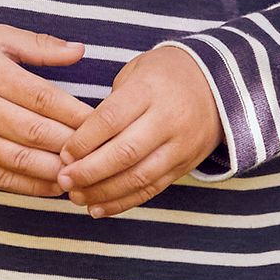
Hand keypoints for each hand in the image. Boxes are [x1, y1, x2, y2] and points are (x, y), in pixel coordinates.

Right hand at [0, 25, 89, 195]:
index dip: (77, 113)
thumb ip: (40, 46)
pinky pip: (4, 181)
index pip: (43, 98)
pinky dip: (34, 187)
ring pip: (22, 161)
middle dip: (73, 145)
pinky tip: (57, 184)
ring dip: (58, 170)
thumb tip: (81, 51)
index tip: (104, 122)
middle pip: (36, 133)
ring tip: (86, 172)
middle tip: (104, 152)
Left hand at [57, 43, 223, 217]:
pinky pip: (152, 189)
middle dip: (89, 171)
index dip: (84, 140)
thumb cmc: (163, 75)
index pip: (111, 119)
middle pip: (125, 153)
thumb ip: (110, 104)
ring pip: (139, 177)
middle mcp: (168, 119)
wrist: (217, 83)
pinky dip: (123, 202)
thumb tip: (79, 142)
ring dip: (103, 192)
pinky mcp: (185, 165)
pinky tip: (98, 208)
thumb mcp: (136, 71)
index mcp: (150, 90)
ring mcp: (180, 145)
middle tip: (64, 180)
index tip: (63, 154)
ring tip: (76, 197)